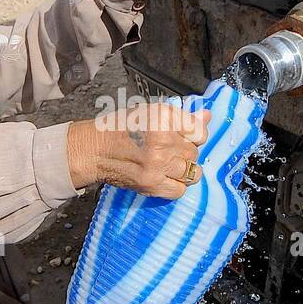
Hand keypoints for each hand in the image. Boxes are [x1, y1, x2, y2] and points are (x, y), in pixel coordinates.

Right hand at [68, 103, 211, 198]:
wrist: (94, 150)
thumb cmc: (120, 129)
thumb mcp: (150, 113)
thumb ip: (181, 117)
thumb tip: (207, 117)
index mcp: (162, 117)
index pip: (199, 131)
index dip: (194, 135)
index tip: (184, 137)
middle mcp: (162, 140)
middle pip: (195, 153)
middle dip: (185, 152)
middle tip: (168, 151)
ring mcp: (158, 164)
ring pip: (192, 172)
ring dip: (183, 170)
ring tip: (168, 165)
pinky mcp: (151, 184)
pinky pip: (180, 190)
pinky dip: (175, 186)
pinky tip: (164, 178)